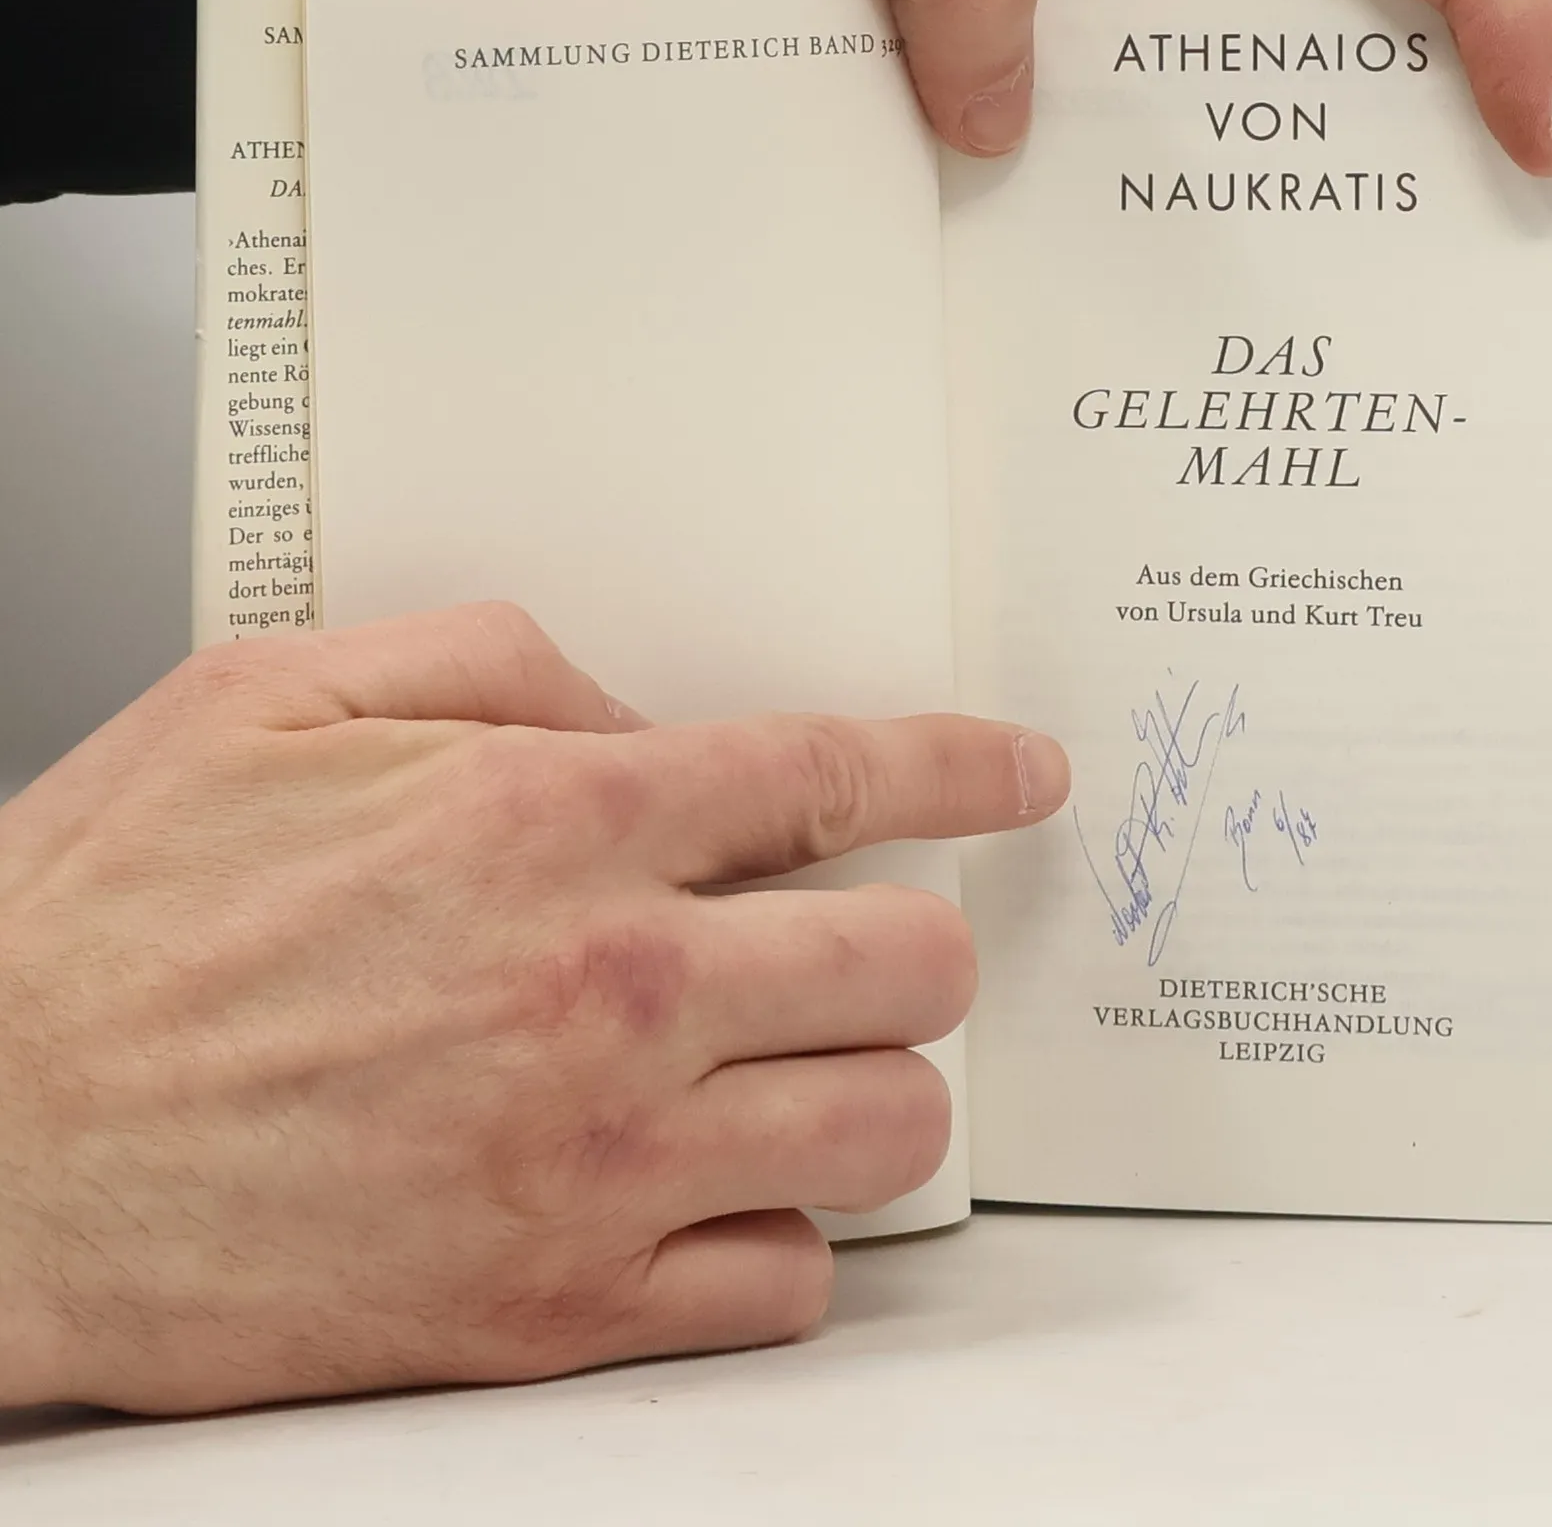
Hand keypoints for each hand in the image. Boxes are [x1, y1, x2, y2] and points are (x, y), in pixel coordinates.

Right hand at [0, 604, 1067, 1413]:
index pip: (840, 774)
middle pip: (912, 961)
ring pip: (886, 1127)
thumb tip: (636, 713)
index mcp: (550, 826)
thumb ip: (495, 666)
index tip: (1022, 772)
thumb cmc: (108, 925)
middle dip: (918, 936)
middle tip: (874, 935)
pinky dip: (781, 1230)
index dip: (964, 764)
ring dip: (872, 1082)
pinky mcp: (552, 1306)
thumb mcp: (279, 695)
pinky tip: (717, 1184)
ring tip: (805, 1058)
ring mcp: (593, 1161)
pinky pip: (781, 1283)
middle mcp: (604, 991)